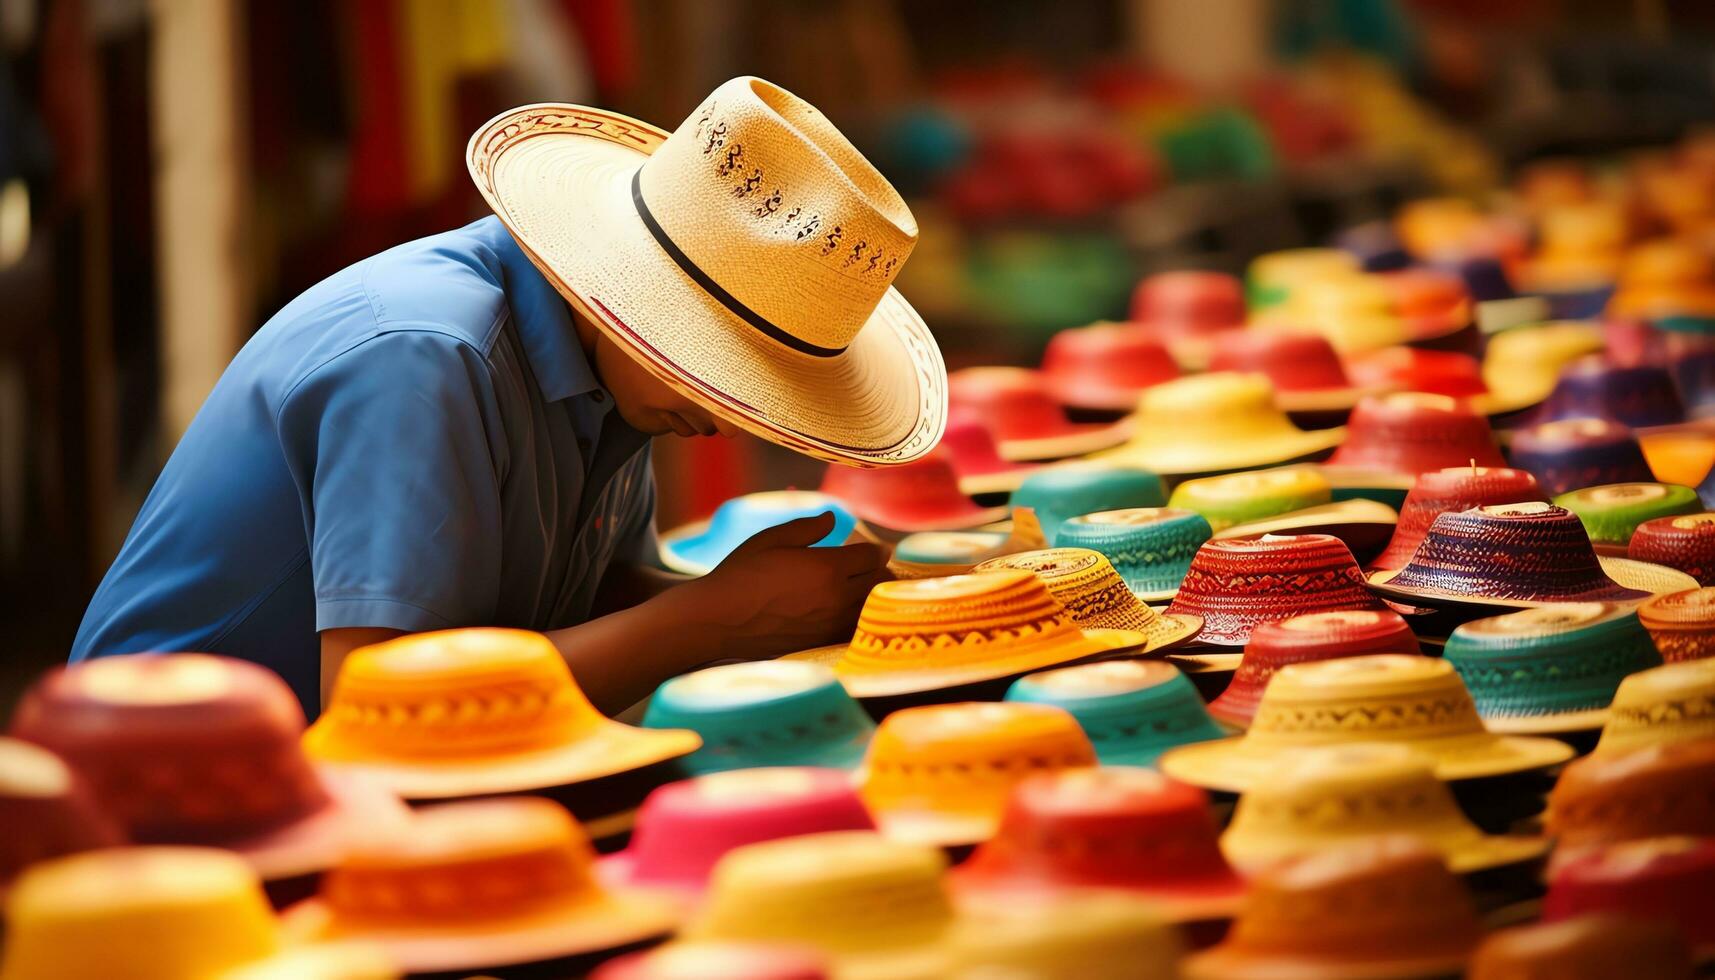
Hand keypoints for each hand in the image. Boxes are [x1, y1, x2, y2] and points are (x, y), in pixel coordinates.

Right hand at [683, 512, 887, 658]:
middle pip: (880, 582)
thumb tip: (833, 519)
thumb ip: (808, 528)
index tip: (875, 549)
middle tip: (873, 567)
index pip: (873, 556)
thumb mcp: (772, 539)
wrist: (720, 618)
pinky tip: (851, 612)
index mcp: (828, 566)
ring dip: (874, 595)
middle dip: (880, 571)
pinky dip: (861, 618)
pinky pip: (857, 628)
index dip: (876, 549)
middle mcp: (837, 596)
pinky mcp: (823, 641)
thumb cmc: (742, 573)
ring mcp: (832, 623)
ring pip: (873, 607)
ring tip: (866, 588)